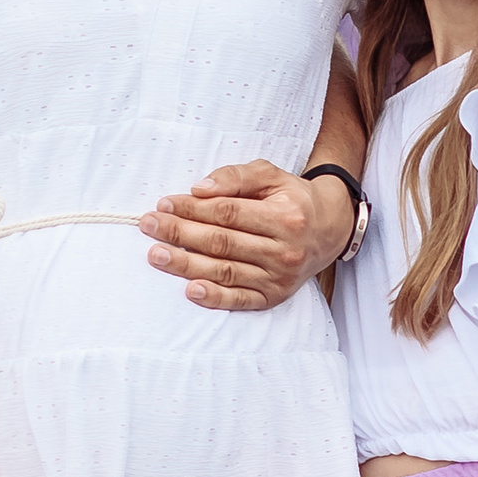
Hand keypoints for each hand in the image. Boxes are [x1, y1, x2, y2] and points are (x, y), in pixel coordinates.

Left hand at [142, 161, 345, 311]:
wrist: (329, 230)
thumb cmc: (291, 199)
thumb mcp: (271, 175)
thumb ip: (236, 176)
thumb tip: (200, 189)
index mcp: (284, 216)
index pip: (228, 212)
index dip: (193, 209)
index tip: (164, 204)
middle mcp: (284, 250)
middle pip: (222, 242)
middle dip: (180, 233)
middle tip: (148, 225)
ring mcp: (279, 277)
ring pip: (225, 271)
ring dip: (186, 264)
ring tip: (156, 255)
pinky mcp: (274, 297)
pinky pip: (240, 300)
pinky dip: (215, 298)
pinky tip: (190, 290)